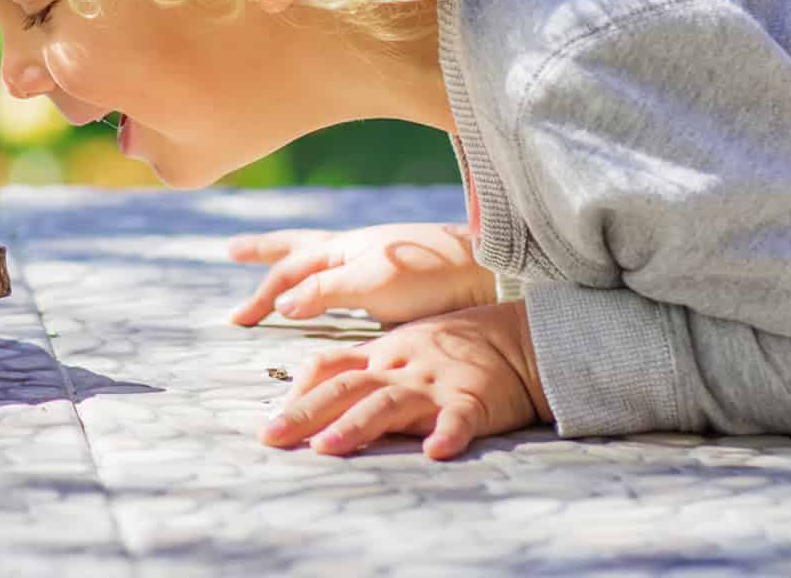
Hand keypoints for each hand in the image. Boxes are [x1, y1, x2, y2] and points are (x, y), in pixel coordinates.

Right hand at [226, 222, 493, 326]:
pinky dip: (322, 273)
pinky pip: (343, 270)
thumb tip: (280, 302)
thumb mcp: (371, 282)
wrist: (486, 272)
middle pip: (298, 246)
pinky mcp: (393, 276)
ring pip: (320, 254)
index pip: (289, 269)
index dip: (262, 295)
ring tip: (271, 256)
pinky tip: (329, 281)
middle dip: (264, 251)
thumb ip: (325, 290)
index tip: (238, 321)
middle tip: (232, 251)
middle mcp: (353, 248)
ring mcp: (373, 259)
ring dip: (290, 258)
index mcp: (344, 247)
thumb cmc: (430, 275)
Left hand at [258, 301, 553, 460]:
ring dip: (356, 425)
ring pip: (390, 403)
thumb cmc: (455, 347)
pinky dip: (448, 434)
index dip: (299, 391)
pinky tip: (436, 452)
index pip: (331, 366)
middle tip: (271, 437)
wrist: (519, 338)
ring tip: (327, 448)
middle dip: (305, 412)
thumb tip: (308, 387)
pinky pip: (460, 418)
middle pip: (346, 387)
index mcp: (383, 354)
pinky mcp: (475, 401)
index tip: (272, 419)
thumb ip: (361, 365)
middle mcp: (402, 367)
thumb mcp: (402, 347)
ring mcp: (437, 383)